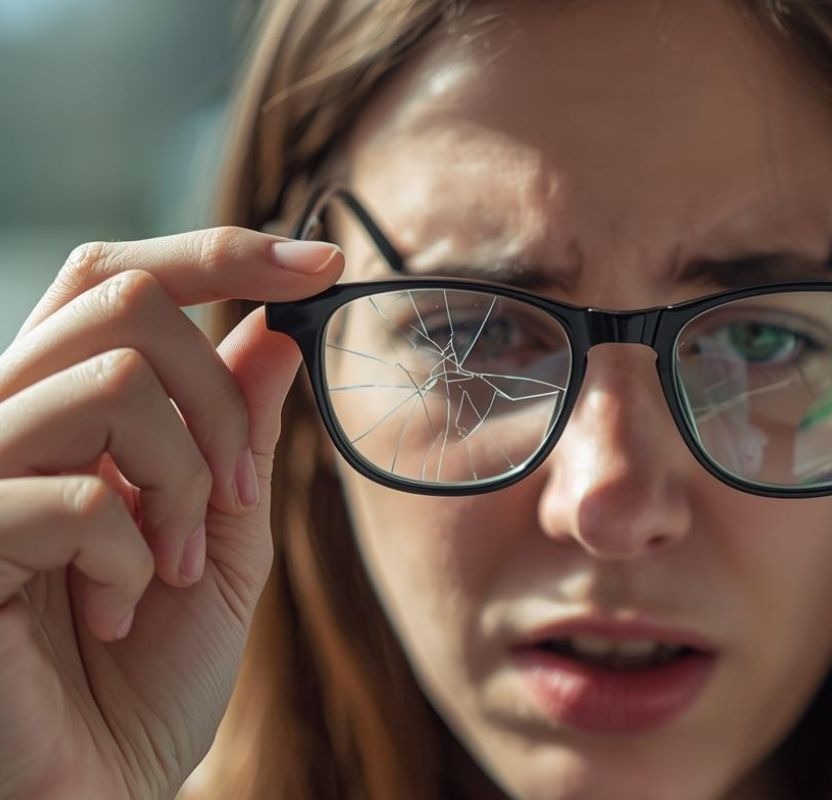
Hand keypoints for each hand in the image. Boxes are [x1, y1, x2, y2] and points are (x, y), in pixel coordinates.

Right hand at [0, 229, 342, 798]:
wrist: (92, 793)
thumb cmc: (144, 680)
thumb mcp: (219, 542)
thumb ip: (239, 437)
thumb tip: (276, 332)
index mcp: (62, 413)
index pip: (117, 279)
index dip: (222, 253)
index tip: (323, 263)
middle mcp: (3, 419)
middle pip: (123, 299)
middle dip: (220, 399)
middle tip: (235, 495)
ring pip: (113, 381)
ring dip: (184, 481)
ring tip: (172, 571)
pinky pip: (76, 493)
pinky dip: (132, 557)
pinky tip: (119, 614)